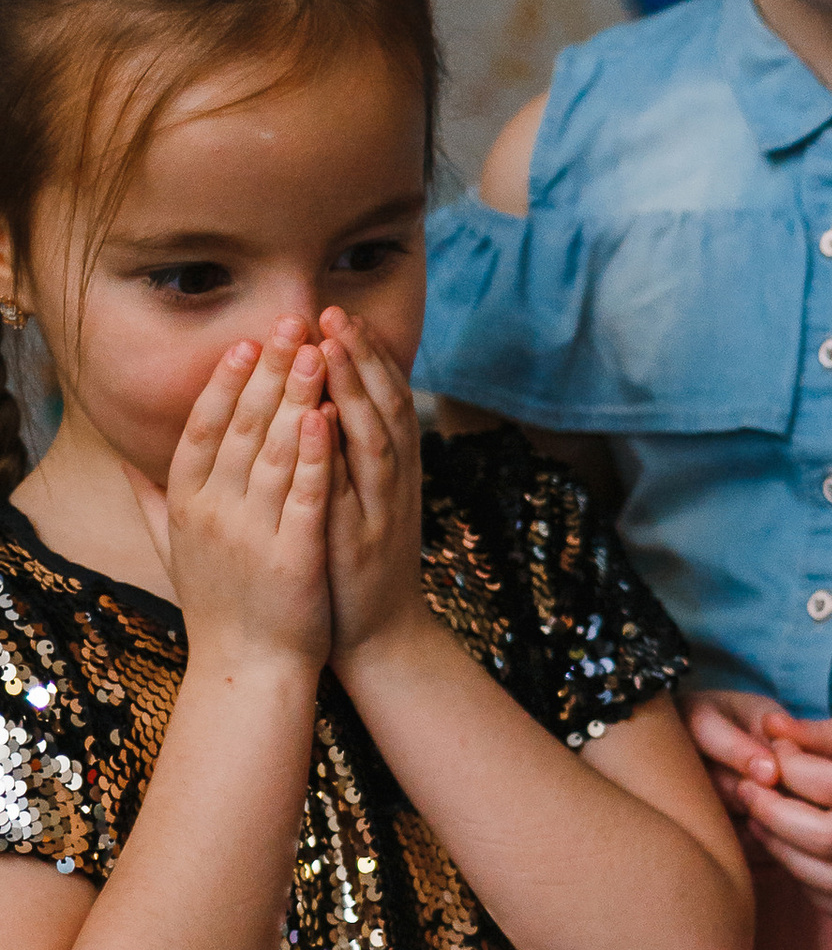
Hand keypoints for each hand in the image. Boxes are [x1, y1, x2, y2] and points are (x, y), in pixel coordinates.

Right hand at [158, 321, 333, 671]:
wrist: (247, 670)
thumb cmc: (217, 606)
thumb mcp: (172, 549)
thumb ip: (150, 502)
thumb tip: (124, 464)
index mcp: (186, 505)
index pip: (203, 429)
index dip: (224, 383)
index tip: (244, 342)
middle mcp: (213, 513)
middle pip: (242, 427)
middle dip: (268, 369)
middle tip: (291, 321)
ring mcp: (252, 534)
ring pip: (276, 451)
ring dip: (296, 396)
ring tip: (317, 351)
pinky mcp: (293, 557)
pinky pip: (306, 496)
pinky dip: (317, 454)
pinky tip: (330, 416)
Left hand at [316, 303, 426, 668]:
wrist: (377, 637)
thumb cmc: (350, 565)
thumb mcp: (352, 501)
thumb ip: (342, 458)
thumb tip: (317, 408)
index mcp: (389, 470)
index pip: (383, 397)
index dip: (364, 355)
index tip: (337, 315)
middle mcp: (395, 482)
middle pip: (386, 404)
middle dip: (360, 355)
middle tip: (333, 312)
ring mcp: (383, 510)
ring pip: (376, 436)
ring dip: (355, 387)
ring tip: (329, 346)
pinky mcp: (363, 540)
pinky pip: (356, 490)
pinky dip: (343, 452)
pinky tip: (325, 419)